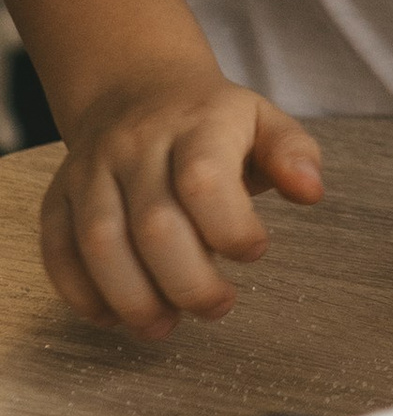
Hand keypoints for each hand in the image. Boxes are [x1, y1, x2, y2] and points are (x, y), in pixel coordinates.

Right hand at [42, 66, 323, 337]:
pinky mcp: (57, 196)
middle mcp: (136, 144)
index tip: (255, 252)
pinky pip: (58, 251)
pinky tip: (115, 316)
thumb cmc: (210, 120)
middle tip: (217, 307)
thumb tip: (311, 192)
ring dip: (133, 299)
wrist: (134, 89)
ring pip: (100, 243)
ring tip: (164, 327)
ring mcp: (90, 170)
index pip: (204, 181)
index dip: (231, 230)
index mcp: (196, 122)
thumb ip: (293, 154)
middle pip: (154, 225)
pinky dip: (82, 295)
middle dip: (188, 283)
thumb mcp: (263, 120)